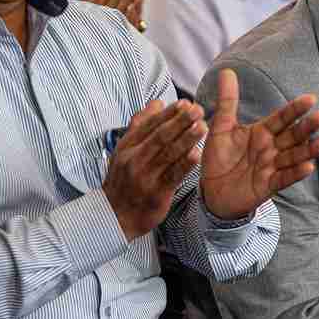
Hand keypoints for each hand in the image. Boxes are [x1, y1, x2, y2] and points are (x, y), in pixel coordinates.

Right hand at [102, 99, 207, 240]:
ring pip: (168, 154)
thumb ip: (141, 125)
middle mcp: (135, 159)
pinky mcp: (156, 193)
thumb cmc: (123, 180)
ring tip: (203, 127)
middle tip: (198, 110)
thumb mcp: (124, 150)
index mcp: (128, 146)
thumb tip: (157, 103)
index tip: (185, 103)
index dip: (168, 113)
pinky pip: (172, 176)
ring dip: (187, 139)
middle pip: (160, 136)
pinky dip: (185, 164)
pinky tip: (197, 154)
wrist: (115, 215)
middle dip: (180, 121)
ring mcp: (145, 177)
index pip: (149, 125)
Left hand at [199, 69, 318, 220]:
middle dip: (307, 127)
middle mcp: (271, 148)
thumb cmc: (219, 158)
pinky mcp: (268, 185)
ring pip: (294, 156)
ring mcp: (272, 166)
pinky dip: (296, 173)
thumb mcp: (221, 127)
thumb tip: (226, 70)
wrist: (211, 190)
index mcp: (262, 132)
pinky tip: (309, 167)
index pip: (282, 118)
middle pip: (293, 135)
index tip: (311, 98)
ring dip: (310, 150)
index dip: (295, 109)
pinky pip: (284, 178)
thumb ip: (227, 101)